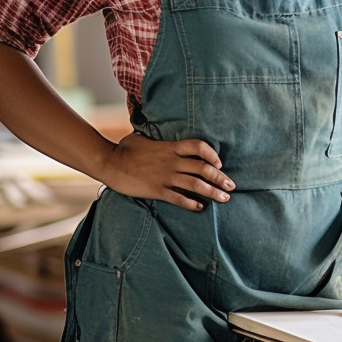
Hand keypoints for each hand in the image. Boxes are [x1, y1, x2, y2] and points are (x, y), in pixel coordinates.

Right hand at [96, 132, 232, 211]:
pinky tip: (200, 208)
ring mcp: (165, 177)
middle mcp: (172, 162)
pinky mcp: (157, 190)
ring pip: (196, 185)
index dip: (213, 155)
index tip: (219, 163)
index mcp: (171, 146)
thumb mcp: (145, 137)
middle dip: (220, 178)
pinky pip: (179, 199)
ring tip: (224, 198)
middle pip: (203, 169)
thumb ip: (159, 138)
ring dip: (213, 192)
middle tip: (231, 185)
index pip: (200, 147)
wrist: (109, 163)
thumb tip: (161, 133)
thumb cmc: (125, 148)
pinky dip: (192, 204)